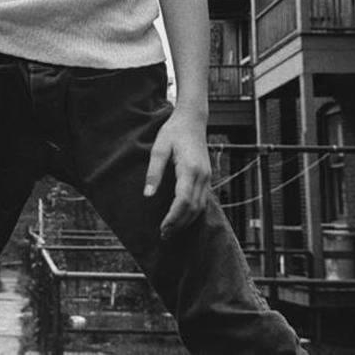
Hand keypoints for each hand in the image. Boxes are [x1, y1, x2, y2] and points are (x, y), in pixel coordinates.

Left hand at [143, 110, 210, 237]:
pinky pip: (202, 200)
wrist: (192, 120)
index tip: (162, 228)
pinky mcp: (206, 176)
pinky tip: (181, 218)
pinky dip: (192, 212)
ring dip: (186, 221)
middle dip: (179, 224)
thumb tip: (147, 195)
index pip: (183, 200)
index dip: (174, 217)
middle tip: (164, 235)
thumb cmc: (173, 132)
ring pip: (200, 207)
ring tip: (171, 230)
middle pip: (193, 208)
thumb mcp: (158, 149)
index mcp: (190, 169)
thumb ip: (154, 172)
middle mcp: (202, 175)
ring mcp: (207, 176)